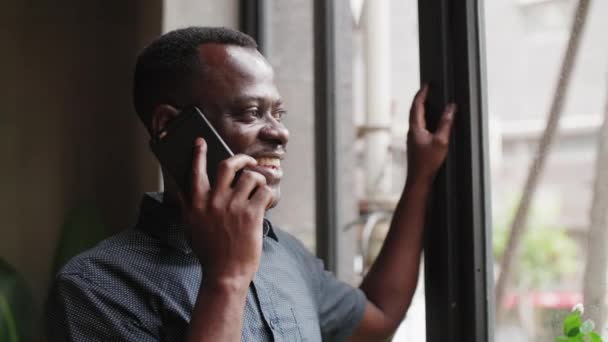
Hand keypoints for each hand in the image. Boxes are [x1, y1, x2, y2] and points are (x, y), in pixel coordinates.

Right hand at [178, 138, 273, 290]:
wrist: (225, 274)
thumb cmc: (209, 252)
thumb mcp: (190, 227)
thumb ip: (187, 206)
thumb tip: (180, 189)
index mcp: (197, 203)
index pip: (196, 171)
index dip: (198, 153)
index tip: (201, 141)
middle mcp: (214, 201)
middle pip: (228, 165)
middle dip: (241, 159)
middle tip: (247, 161)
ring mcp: (233, 206)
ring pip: (250, 177)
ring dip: (258, 180)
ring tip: (258, 188)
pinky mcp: (252, 214)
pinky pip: (264, 191)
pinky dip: (268, 194)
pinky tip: (266, 201)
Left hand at [406, 84, 455, 183]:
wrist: (419, 180)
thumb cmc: (428, 162)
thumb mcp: (441, 141)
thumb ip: (446, 123)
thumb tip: (451, 107)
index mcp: (415, 128)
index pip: (416, 105)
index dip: (421, 93)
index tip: (427, 84)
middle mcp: (411, 131)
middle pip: (414, 110)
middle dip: (420, 98)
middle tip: (428, 89)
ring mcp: (412, 138)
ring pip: (415, 118)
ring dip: (421, 107)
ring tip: (429, 100)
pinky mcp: (415, 144)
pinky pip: (418, 125)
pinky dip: (423, 117)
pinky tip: (429, 120)